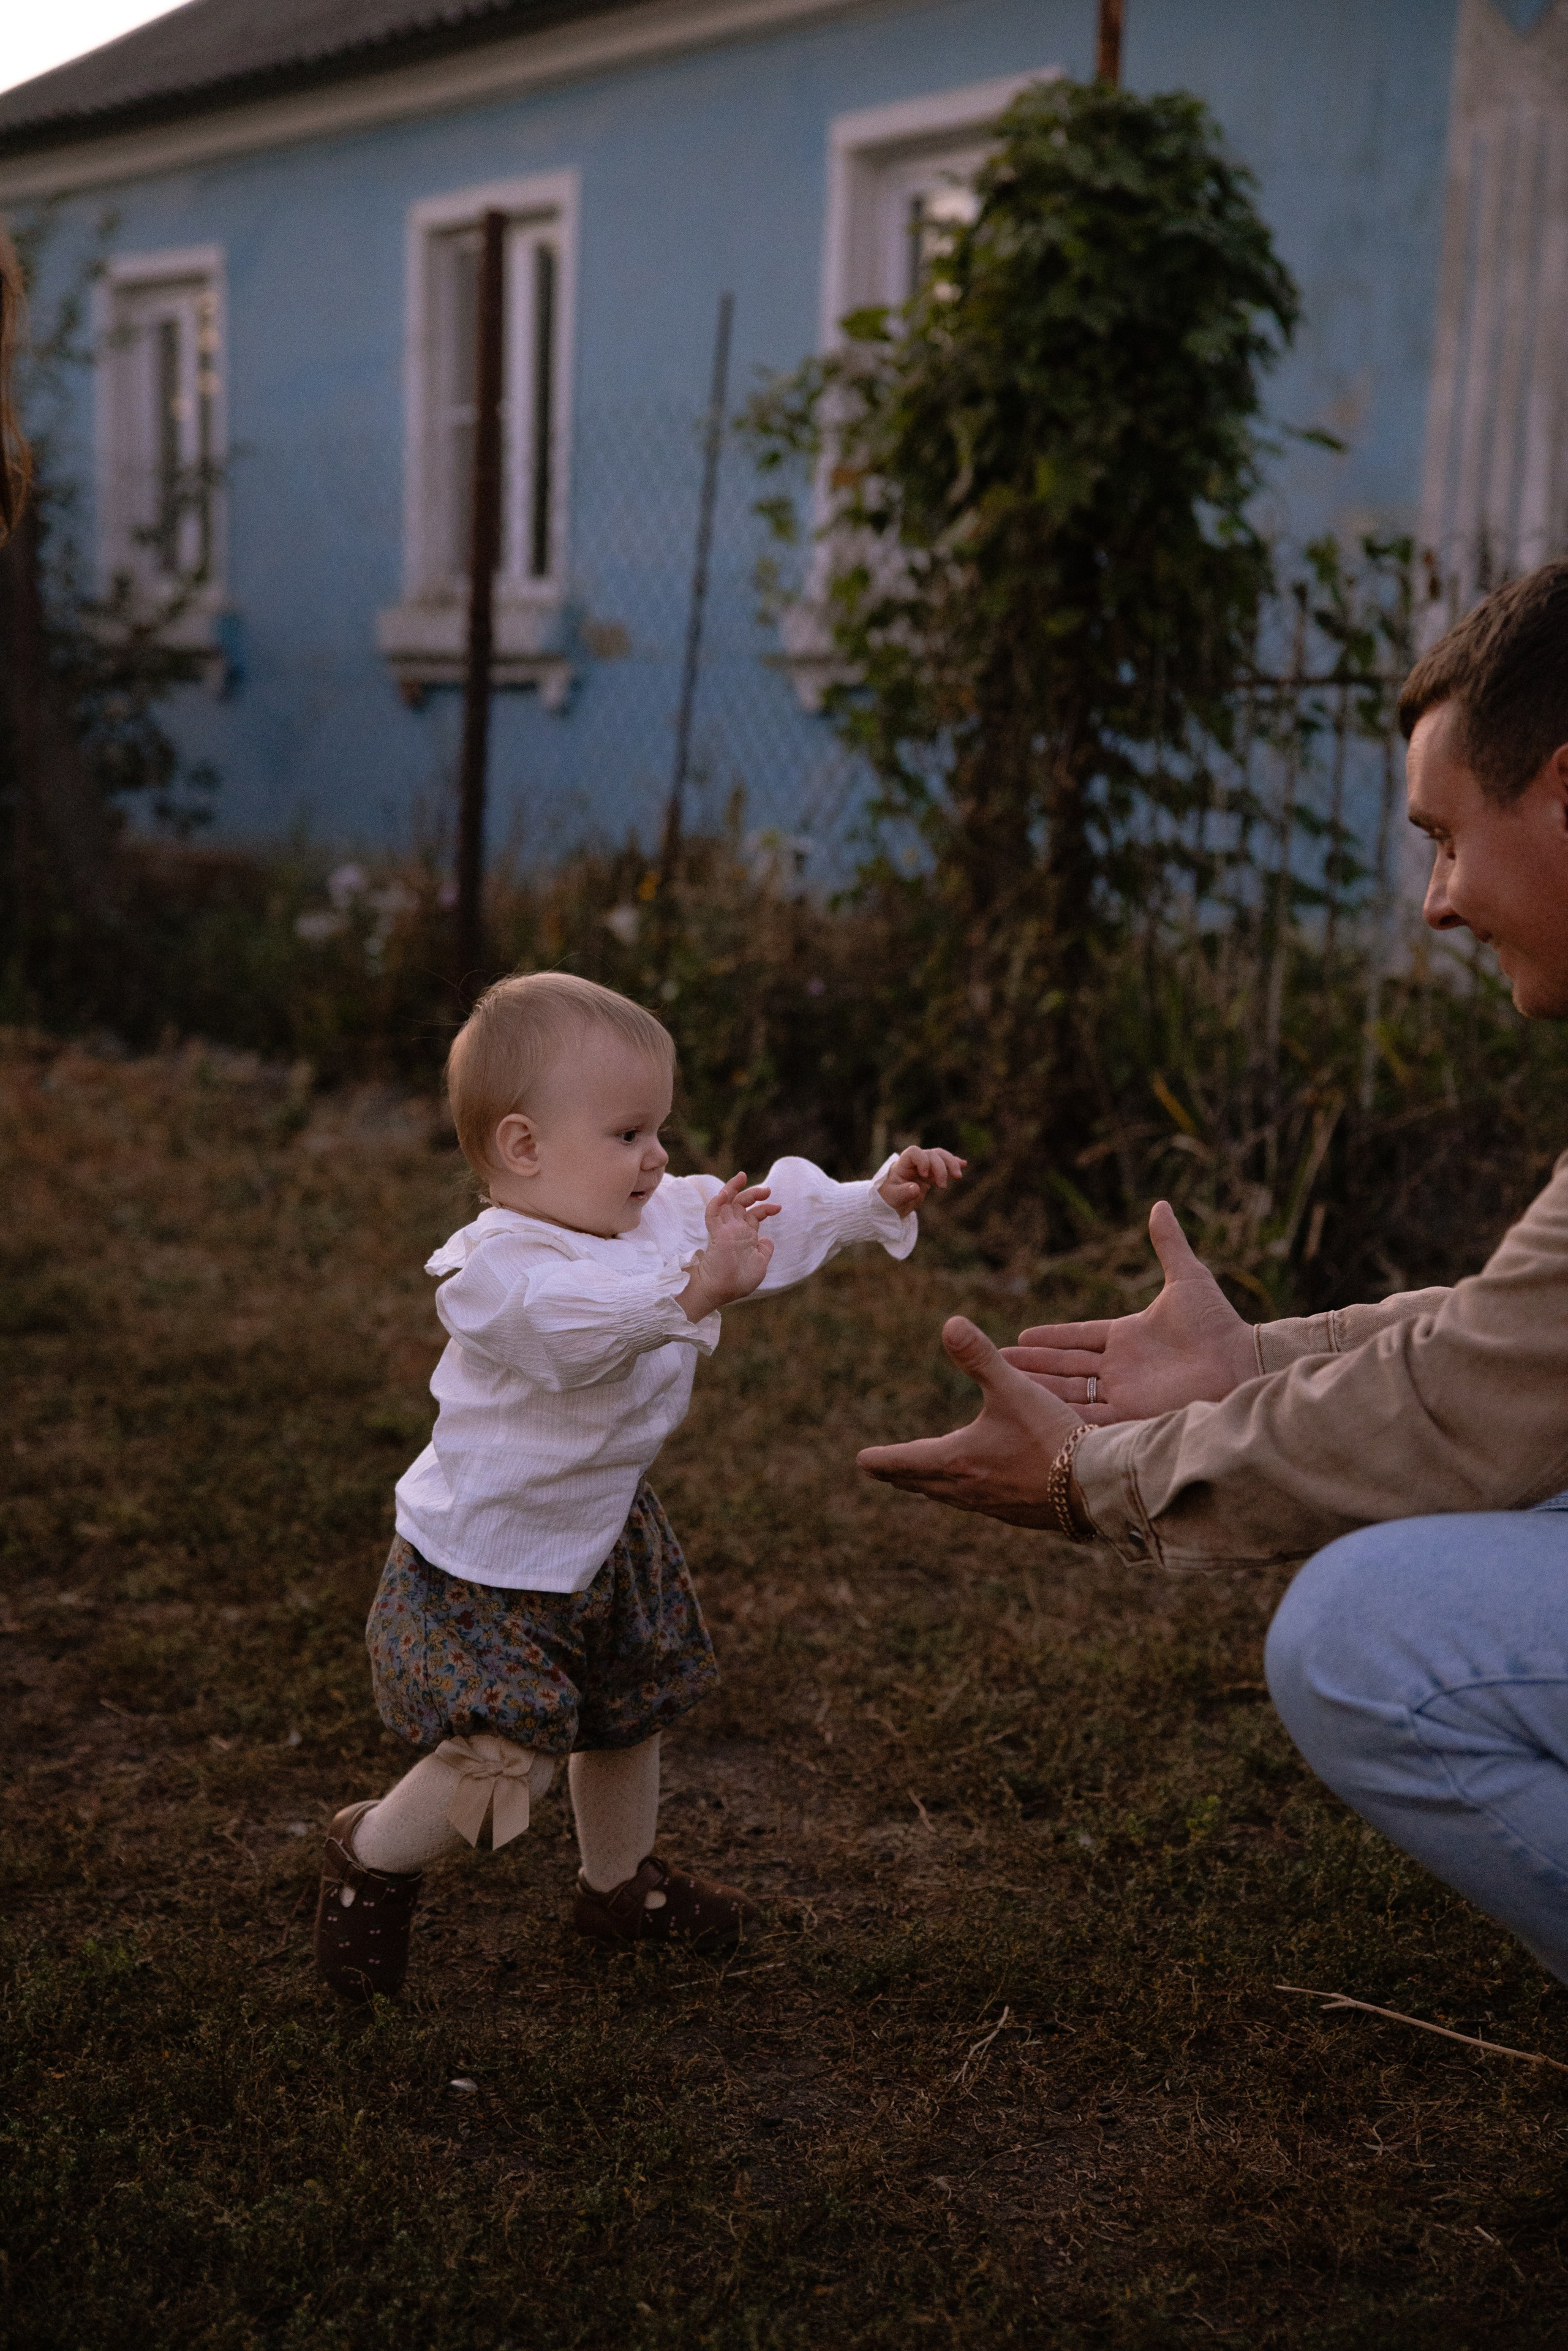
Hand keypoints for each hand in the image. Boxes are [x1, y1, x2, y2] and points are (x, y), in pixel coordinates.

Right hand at [679, 1172, 780, 1318]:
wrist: (722, 1291)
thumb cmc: (738, 1282)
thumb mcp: (759, 1265)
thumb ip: (764, 1251)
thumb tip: (767, 1239)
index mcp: (744, 1236)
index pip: (753, 1215)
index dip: (765, 1208)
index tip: (778, 1207)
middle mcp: (734, 1230)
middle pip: (740, 1204)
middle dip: (753, 1193)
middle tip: (767, 1190)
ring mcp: (724, 1230)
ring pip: (725, 1202)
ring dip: (732, 1188)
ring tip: (742, 1177)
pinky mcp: (716, 1234)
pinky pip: (713, 1213)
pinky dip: (717, 1202)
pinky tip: (725, 1193)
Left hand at [857, 1316, 1082, 1526]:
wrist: (1093, 1486)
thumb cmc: (1050, 1434)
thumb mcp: (1013, 1388)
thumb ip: (980, 1356)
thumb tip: (950, 1323)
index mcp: (957, 1460)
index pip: (905, 1461)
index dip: (882, 1459)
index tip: (861, 1460)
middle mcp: (969, 1489)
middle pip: (923, 1483)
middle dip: (901, 1475)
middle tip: (882, 1471)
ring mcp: (994, 1506)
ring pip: (951, 1498)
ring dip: (931, 1488)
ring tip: (923, 1482)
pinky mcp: (1019, 1515)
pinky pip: (980, 1506)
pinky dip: (965, 1496)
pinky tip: (979, 1493)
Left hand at [878, 1145, 966, 1215]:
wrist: (891, 1203)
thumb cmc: (888, 1199)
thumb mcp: (893, 1198)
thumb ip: (903, 1192)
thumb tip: (916, 1188)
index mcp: (902, 1164)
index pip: (914, 1152)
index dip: (922, 1160)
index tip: (924, 1176)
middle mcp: (914, 1162)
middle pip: (932, 1154)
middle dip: (941, 1167)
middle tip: (943, 1186)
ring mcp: (923, 1167)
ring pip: (940, 1157)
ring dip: (951, 1164)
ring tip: (958, 1176)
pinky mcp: (930, 1174)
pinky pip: (944, 1165)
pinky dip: (953, 1164)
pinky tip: (963, 1164)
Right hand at [1002, 1200, 1255, 1422]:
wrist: (1240, 1364)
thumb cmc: (1218, 1324)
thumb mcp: (1188, 1278)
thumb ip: (1168, 1244)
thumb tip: (1160, 1205)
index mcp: (1129, 1337)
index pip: (1080, 1337)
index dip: (1052, 1336)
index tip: (1022, 1334)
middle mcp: (1121, 1367)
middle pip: (1067, 1365)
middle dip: (1033, 1363)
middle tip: (997, 1359)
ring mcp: (1123, 1392)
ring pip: (1069, 1391)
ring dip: (1038, 1387)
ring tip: (1004, 1382)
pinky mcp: (1129, 1414)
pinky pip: (1086, 1417)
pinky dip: (1060, 1414)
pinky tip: (1032, 1411)